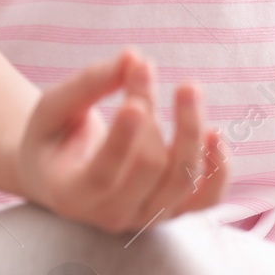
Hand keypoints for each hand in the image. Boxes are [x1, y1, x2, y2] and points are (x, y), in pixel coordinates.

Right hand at [17, 49, 229, 233]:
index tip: (135, 103)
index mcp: (72, 195)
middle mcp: (112, 214)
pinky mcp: (176, 211)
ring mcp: (148, 217)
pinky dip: (219, 168)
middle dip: (151, 113)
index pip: (103, 174)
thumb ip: (88, 84)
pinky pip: (209, 198)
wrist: (65, 174)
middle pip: (148, 167)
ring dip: (190, 129)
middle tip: (143, 69)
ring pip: (183, 179)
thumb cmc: (55, 137)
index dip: (122, 139)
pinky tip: (215, 133)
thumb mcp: (54, 108)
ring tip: (188, 88)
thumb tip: (132, 57)